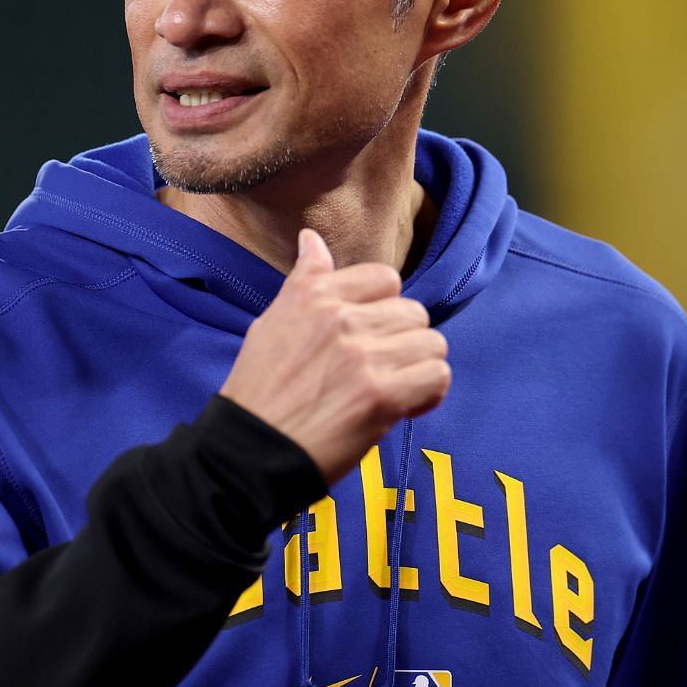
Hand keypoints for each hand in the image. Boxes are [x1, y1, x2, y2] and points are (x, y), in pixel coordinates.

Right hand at [218, 229, 450, 484]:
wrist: (250, 449)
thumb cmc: (260, 391)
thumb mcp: (271, 322)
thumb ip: (304, 281)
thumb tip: (311, 237)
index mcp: (313, 296)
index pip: (384, 278)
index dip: (383, 308)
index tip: (370, 333)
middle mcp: (339, 318)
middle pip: (414, 312)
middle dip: (403, 341)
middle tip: (380, 368)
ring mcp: (362, 355)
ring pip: (431, 343)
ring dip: (418, 367)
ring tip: (394, 387)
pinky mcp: (381, 395)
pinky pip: (436, 376)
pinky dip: (428, 393)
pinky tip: (405, 406)